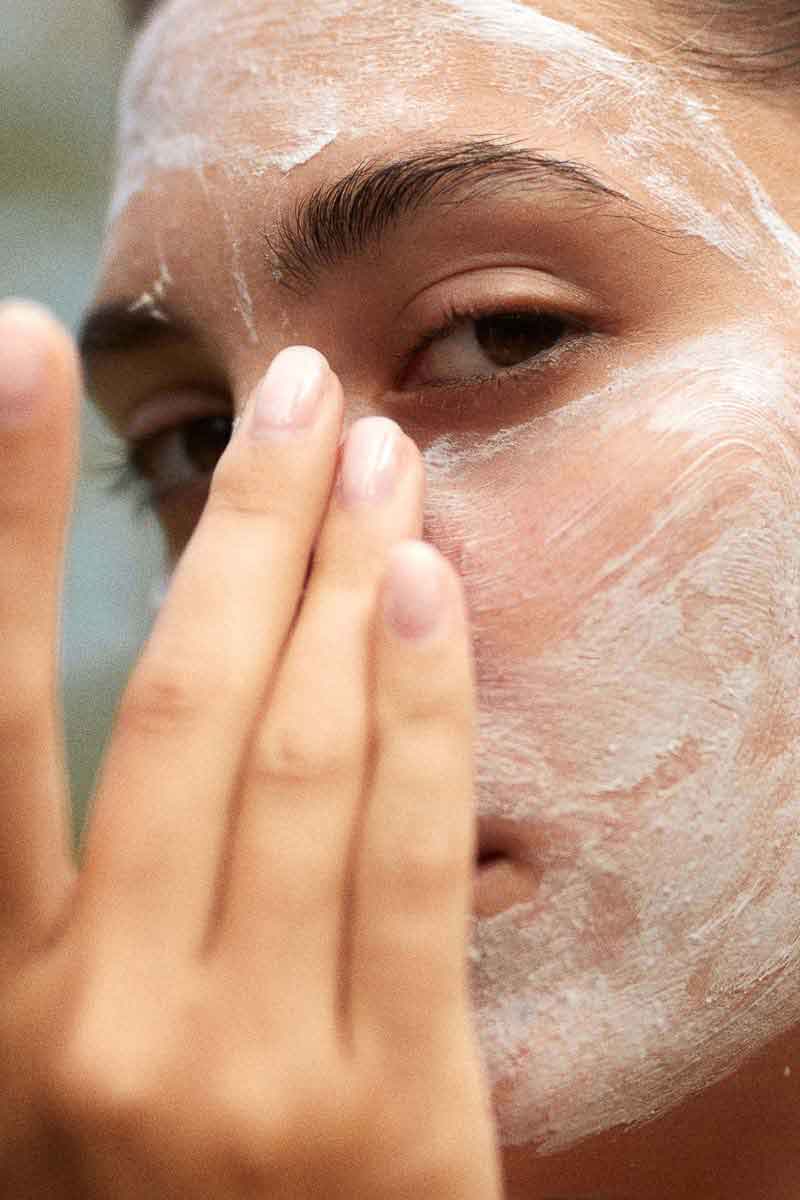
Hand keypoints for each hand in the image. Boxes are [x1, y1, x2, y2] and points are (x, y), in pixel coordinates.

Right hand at [0, 300, 503, 1198]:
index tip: (12, 356)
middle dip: (244, 524)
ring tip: (378, 457)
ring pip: (300, 751)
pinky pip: (410, 853)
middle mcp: (99, 1013)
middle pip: (177, 695)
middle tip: (298, 390)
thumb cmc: (156, 1194)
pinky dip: (423, 702)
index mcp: (3, 991)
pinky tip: (427, 585)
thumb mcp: (76, 1049)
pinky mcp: (386, 1107)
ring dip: (342, 578)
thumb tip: (195, 667)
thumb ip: (112, 889)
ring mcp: (244, 1064)